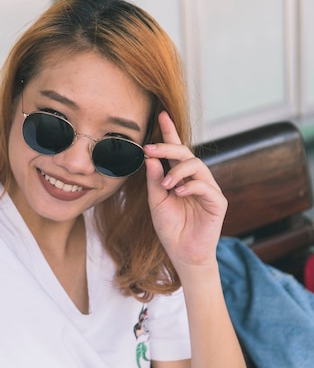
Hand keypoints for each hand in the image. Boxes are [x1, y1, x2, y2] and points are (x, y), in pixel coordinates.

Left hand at [144, 111, 226, 269]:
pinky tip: (178, 192)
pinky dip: (190, 186)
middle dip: (167, 147)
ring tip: (166, 184)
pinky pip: (205, 186)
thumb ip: (154, 180)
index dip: (169, 132)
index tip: (161, 114)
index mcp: (179, 177)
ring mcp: (208, 189)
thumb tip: (149, 157)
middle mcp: (195, 179)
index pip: (175, 150)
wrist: (182, 253)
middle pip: (185, 153)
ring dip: (178, 171)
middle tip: (149, 149)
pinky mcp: (217, 201)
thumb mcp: (156, 202)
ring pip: (196, 166)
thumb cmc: (169, 228)